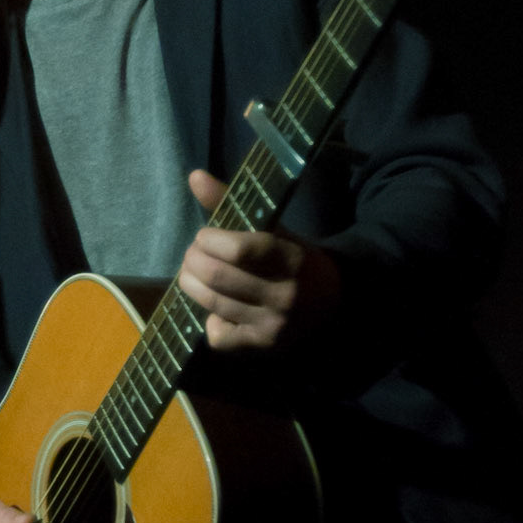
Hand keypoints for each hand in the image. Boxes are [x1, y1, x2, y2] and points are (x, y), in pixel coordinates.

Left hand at [178, 167, 341, 351]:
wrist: (331, 302)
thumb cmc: (294, 258)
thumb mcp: (273, 228)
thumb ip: (231, 204)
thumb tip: (194, 176)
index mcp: (291, 258)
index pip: (242, 250)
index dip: (211, 240)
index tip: (204, 236)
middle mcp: (283, 294)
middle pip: (219, 277)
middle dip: (194, 261)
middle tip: (193, 254)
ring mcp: (272, 324)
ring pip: (213, 304)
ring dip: (192, 284)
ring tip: (193, 273)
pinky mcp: (262, 346)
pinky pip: (218, 335)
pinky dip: (209, 320)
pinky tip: (217, 309)